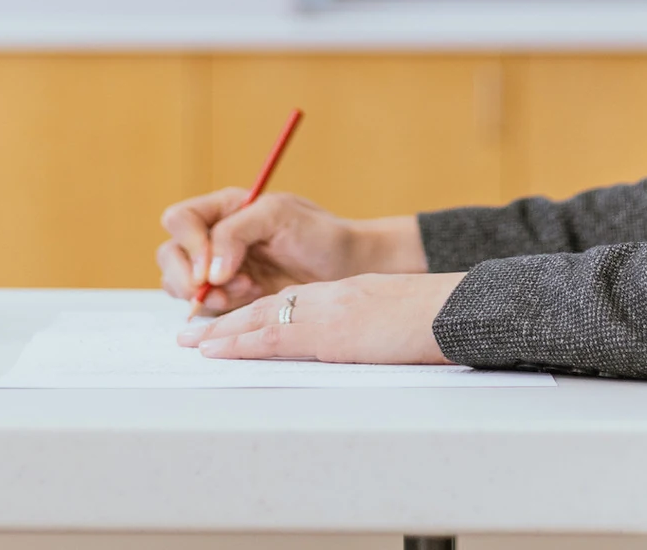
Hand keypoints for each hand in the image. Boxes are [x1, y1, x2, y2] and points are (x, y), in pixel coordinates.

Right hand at [156, 188, 425, 314]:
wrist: (347, 268)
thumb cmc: (319, 235)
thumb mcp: (279, 216)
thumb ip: (236, 233)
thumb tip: (209, 270)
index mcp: (223, 208)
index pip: (179, 220)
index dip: (190, 245)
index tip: (211, 268)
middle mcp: (214, 238)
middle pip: (169, 254)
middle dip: (187, 276)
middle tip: (218, 289)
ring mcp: (218, 270)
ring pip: (179, 284)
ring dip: (206, 295)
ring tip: (246, 290)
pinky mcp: (229, 298)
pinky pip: (203, 308)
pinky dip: (220, 310)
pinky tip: (252, 299)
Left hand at [177, 273, 464, 363]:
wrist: (456, 311)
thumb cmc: (439, 320)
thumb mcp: (397, 321)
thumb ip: (371, 330)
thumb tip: (363, 347)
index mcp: (346, 297)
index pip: (291, 304)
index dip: (256, 315)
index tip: (231, 325)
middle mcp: (330, 300)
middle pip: (267, 307)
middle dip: (227, 320)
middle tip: (192, 332)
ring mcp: (327, 314)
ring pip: (261, 319)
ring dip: (222, 332)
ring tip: (190, 342)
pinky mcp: (328, 333)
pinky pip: (273, 337)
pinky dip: (240, 343)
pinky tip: (217, 350)